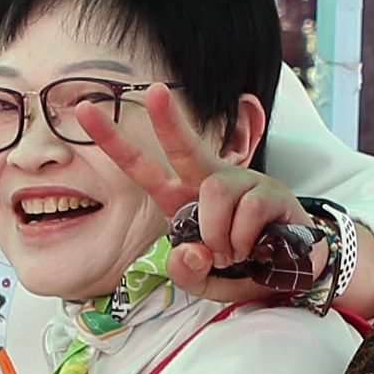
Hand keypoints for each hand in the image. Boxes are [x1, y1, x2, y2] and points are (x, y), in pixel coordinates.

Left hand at [79, 87, 336, 308]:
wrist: (289, 278)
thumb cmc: (240, 270)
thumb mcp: (202, 282)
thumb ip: (186, 271)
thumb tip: (196, 250)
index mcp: (182, 198)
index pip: (142, 167)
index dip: (113, 141)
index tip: (84, 111)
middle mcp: (210, 182)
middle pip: (184, 146)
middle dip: (168, 120)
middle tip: (156, 91)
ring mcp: (243, 183)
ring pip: (215, 192)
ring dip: (220, 234)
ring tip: (233, 254)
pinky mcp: (273, 192)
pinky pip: (249, 209)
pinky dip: (245, 239)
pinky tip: (255, 250)